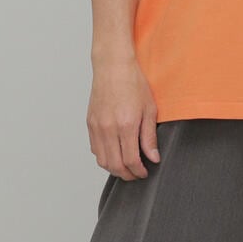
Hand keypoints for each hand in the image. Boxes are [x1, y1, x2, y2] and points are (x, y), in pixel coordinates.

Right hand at [87, 54, 159, 178]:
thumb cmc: (133, 83)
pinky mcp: (90, 123)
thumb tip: (153, 157)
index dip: (138, 171)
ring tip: (126, 167)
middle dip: (127, 174)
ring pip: (102, 160)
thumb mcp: (149, 110)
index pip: (130, 160)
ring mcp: (97, 127)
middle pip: (114, 165)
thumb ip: (149, 137)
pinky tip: (114, 153)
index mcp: (125, 125)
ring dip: (114, 168)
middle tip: (136, 174)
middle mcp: (108, 128)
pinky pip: (95, 148)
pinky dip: (104, 157)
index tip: (144, 172)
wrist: (113, 66)